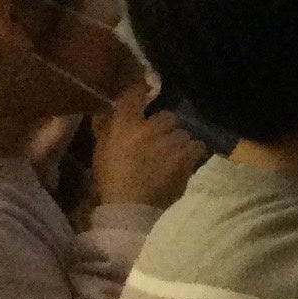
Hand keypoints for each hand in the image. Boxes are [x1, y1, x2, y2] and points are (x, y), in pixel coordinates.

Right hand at [88, 84, 206, 212]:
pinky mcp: (187, 157)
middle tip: (157, 141)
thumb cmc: (111, 179)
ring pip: (183, 133)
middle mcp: (150, 129)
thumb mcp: (101, 151)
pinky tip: (182, 162)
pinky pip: (196, 146)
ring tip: (170, 156)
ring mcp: (171, 142)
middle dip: (164, 127)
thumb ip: (106, 127)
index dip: (139, 90)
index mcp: (125, 126)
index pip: (135, 95)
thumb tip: (109, 107)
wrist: (129, 208)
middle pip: (167, 116)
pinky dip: (191, 152)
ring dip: (178, 141)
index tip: (142, 91)